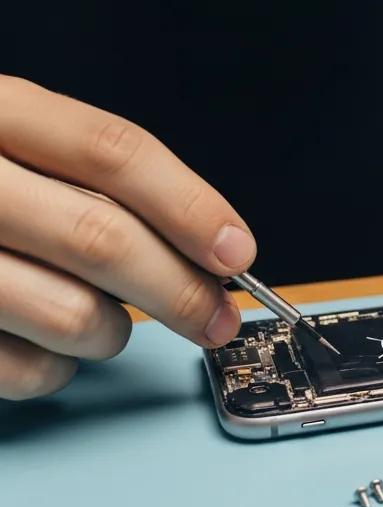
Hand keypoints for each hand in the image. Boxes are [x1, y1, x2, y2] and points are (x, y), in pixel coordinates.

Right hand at [0, 76, 254, 399]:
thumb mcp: (10, 137)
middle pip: (102, 239)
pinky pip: (24, 368)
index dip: (191, 206)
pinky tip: (49, 346)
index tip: (237, 252)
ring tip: (110, 324)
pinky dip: (57, 369)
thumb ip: (88, 174)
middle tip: (216, 317)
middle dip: (182, 290)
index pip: (112, 153)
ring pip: (71, 313)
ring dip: (116, 333)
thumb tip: (207, 242)